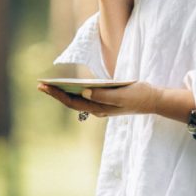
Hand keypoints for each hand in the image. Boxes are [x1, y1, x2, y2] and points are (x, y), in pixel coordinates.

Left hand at [38, 81, 160, 118]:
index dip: (58, 94)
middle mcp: (98, 110)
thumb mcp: (122, 94)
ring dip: (64, 93)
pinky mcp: (107, 101)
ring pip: (78, 101)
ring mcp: (102, 107)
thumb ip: (103, 95)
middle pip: (72, 102)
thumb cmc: (139, 96)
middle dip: (56, 94)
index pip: (73, 102)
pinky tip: (70, 86)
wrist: (154, 100)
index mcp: (100, 108)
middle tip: (40, 85)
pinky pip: (86, 98)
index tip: (45, 86)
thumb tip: (84, 92)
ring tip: (51, 86)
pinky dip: (75, 92)